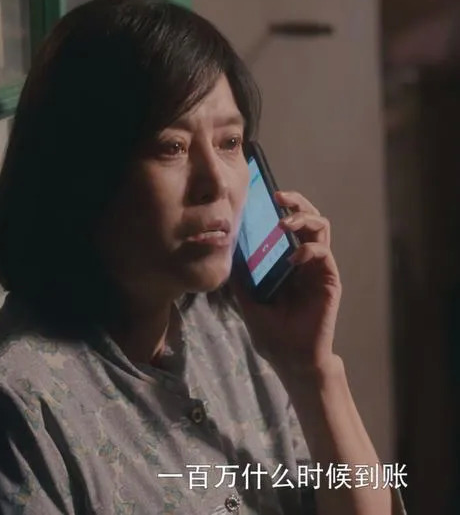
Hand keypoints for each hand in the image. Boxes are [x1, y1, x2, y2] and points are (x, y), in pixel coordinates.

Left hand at [229, 191, 341, 376]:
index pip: (288, 227)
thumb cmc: (274, 335)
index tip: (264, 196)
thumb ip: (243, 280)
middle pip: (307, 220)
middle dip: (296, 203)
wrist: (294, 359)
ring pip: (320, 228)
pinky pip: (323, 253)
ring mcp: (318, 269)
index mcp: (287, 264)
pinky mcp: (329, 279)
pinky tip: (293, 258)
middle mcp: (304, 261)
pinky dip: (309, 249)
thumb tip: (227, 255)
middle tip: (279, 196)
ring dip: (303, 218)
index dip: (280, 209)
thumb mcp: (249, 303)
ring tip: (284, 223)